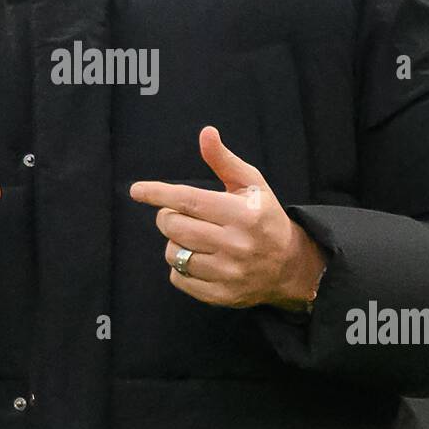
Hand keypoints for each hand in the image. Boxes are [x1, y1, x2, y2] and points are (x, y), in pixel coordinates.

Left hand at [130, 126, 325, 310]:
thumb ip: (225, 161)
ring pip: (174, 254)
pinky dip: (180, 267)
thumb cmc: (265, 218)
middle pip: (175, 226)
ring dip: (174, 243)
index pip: (188, 200)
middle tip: (177, 214)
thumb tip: (206, 133)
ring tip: (192, 238)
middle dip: (167, 216)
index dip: (159, 193)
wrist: (291, 266)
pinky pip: (179, 279)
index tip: (136, 190)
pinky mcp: (222, 295)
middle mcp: (235, 244)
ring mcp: (228, 272)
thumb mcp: (252, 185)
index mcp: (242, 213)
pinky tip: (198, 259)